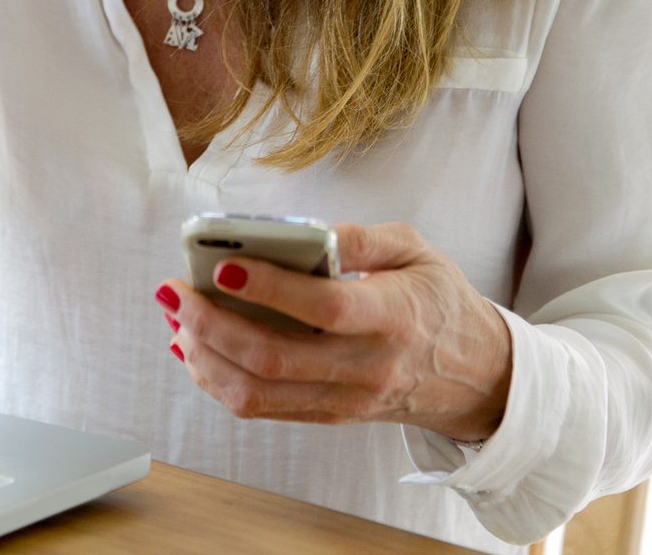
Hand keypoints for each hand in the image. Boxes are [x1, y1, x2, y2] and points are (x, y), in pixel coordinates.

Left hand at [154, 222, 513, 443]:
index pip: (323, 308)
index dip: (269, 288)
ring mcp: (345, 400)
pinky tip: (194, 348)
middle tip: (174, 290)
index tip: (223, 264)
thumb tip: (306, 234)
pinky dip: (218, 380)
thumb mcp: (416, 250)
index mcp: (392, 317)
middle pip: (274, 359)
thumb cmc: (439, 300)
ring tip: (176, 318)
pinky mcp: (329, 416)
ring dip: (204, 357)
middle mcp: (366, 367)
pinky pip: (262, 409)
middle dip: (210, 325)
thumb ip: (361, 237)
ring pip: (258, 394)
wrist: (476, 376)